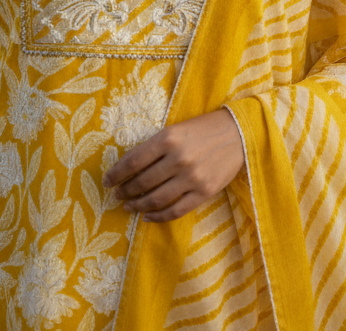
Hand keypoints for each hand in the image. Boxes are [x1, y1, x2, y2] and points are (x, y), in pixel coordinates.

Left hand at [102, 109, 244, 222]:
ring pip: (156, 199)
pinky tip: (147, 216)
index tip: (107, 181)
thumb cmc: (203, 128)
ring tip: (128, 206)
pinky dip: (158, 216)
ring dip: (138, 205)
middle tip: (117, 194)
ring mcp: (192, 178)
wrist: (238, 134)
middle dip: (125, 191)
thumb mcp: (175, 128)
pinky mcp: (204, 193)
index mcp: (168, 138)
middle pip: (142, 182)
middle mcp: (178, 159)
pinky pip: (175, 210)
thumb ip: (155, 147)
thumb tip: (130, 167)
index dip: (116, 174)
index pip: (133, 161)